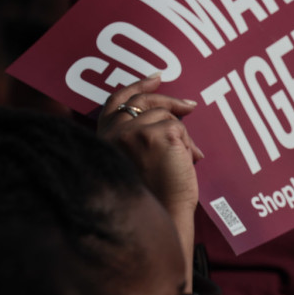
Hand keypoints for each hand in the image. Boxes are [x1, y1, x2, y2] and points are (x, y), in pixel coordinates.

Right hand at [98, 74, 203, 217]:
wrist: (162, 216)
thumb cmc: (153, 196)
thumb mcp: (136, 160)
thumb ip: (140, 136)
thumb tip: (174, 111)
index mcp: (104, 140)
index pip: (115, 102)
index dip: (135, 86)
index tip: (155, 78)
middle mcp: (114, 134)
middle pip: (143, 101)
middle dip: (169, 99)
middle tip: (190, 105)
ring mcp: (133, 132)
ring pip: (166, 116)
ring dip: (181, 136)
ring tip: (183, 160)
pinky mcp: (155, 134)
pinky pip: (180, 127)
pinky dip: (188, 144)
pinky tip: (188, 162)